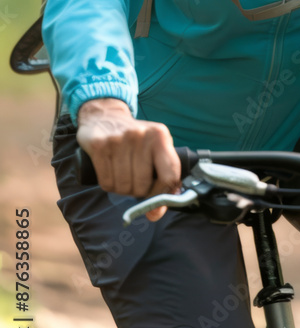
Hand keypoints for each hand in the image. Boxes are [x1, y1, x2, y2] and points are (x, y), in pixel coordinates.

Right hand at [76, 98, 181, 220]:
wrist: (105, 115)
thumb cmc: (135, 140)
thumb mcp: (155, 148)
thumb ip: (163, 176)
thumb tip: (156, 212)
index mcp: (160, 136)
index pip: (170, 175)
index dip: (164, 195)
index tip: (157, 203)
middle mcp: (142, 136)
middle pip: (143, 186)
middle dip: (139, 192)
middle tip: (135, 182)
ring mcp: (120, 140)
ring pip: (124, 187)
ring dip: (123, 190)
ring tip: (122, 176)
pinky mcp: (100, 146)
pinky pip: (107, 182)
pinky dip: (109, 185)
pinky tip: (111, 174)